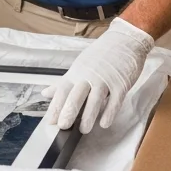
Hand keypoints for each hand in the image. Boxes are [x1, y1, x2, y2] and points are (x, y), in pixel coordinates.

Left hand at [44, 18, 154, 133]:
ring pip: (95, 99)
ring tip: (84, 130)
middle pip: (76, 95)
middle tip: (63, 126)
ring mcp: (105, 80)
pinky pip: (115, 100)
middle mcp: (89, 77)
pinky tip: (104, 123)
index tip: (50, 122)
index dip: (56, 106)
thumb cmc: (101, 55)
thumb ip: (63, 82)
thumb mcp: (79, 66)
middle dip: (69, 111)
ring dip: (88, 116)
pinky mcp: (121, 84)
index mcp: (77, 73)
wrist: (125, 40)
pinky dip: (109, 112)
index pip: (63, 90)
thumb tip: (45, 93)